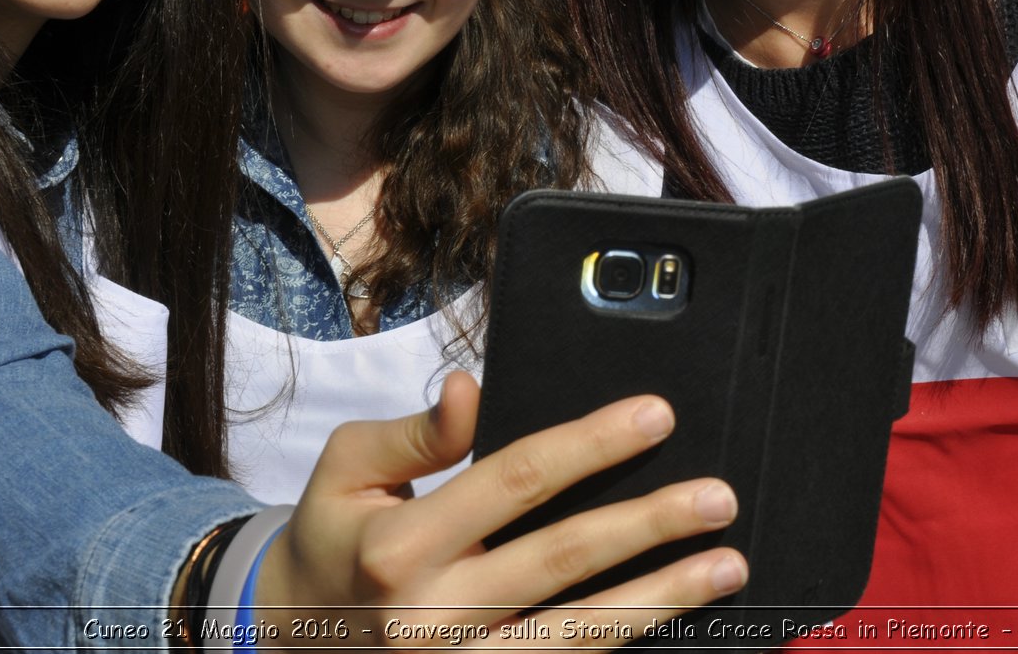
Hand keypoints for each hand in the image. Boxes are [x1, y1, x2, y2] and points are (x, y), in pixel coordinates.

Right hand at [257, 372, 747, 647]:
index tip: (655, 417)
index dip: (592, 445)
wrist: (292, 636)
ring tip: (725, 565)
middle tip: (717, 497)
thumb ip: (415, 432)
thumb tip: (471, 388)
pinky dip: (621, 642)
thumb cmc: (336, 538)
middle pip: (563, 558)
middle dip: (649, 523)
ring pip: (578, 631)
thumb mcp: (347, 470)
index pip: (517, 480)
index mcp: (401, 543)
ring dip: (661, 597)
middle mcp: (432, 611)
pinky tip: (672, 616)